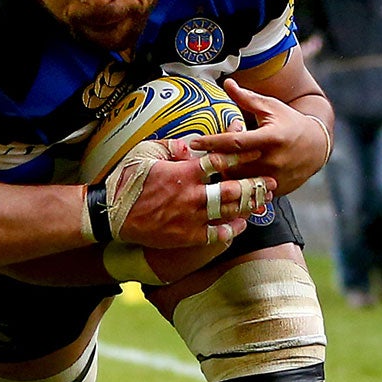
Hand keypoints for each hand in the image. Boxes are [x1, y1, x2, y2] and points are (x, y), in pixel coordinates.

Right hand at [114, 150, 271, 248]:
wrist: (111, 214)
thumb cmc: (127, 180)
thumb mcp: (146, 153)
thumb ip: (173, 148)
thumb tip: (192, 145)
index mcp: (184, 172)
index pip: (221, 161)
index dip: (241, 154)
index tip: (257, 148)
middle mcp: (193, 195)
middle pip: (233, 189)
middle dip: (255, 185)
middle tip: (271, 182)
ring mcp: (191, 218)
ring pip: (228, 212)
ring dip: (248, 207)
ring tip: (263, 203)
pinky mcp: (187, 236)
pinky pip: (216, 234)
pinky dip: (231, 229)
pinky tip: (240, 225)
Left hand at [192, 80, 330, 194]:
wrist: (317, 147)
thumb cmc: (289, 123)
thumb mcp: (271, 108)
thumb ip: (247, 98)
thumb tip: (227, 83)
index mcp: (271, 138)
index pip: (235, 142)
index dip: (213, 142)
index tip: (194, 142)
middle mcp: (273, 160)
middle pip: (233, 165)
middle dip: (213, 161)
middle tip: (199, 156)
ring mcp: (275, 178)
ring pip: (239, 182)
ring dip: (224, 175)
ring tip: (216, 166)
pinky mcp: (276, 190)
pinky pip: (250, 193)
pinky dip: (238, 186)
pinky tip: (230, 179)